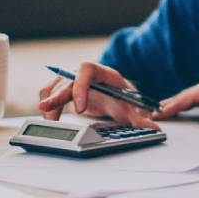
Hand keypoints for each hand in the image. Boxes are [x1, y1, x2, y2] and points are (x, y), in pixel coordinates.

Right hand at [38, 61, 157, 128]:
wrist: (115, 92)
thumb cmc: (121, 96)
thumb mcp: (131, 105)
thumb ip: (140, 117)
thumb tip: (152, 127)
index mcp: (102, 72)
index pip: (87, 70)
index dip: (81, 86)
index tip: (81, 108)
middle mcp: (83, 72)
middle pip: (66, 79)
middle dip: (56, 95)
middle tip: (46, 109)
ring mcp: (70, 79)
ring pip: (53, 86)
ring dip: (50, 104)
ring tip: (51, 123)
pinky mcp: (62, 88)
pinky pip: (49, 93)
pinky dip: (47, 106)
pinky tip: (49, 119)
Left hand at [153, 75, 198, 123]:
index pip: (196, 98)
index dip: (182, 104)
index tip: (171, 110)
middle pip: (186, 96)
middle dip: (171, 104)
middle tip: (157, 110)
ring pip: (183, 97)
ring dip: (168, 105)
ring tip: (156, 113)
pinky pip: (185, 99)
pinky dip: (173, 106)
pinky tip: (164, 112)